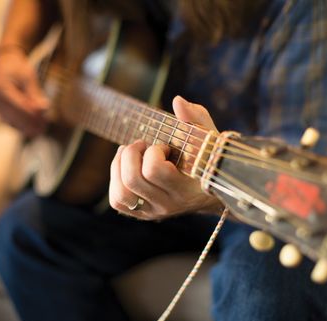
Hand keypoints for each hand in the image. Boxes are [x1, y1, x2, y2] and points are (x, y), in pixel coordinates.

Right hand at [0, 47, 48, 136]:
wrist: (5, 62)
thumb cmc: (18, 68)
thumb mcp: (28, 77)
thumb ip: (35, 94)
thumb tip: (43, 109)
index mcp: (1, 89)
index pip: (19, 107)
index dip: (33, 115)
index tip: (46, 120)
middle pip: (14, 117)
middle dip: (30, 124)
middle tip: (45, 128)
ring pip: (11, 122)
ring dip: (26, 128)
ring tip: (41, 130)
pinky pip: (9, 122)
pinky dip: (21, 126)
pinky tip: (32, 129)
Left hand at [109, 96, 222, 219]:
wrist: (211, 191)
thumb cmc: (207, 158)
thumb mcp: (207, 138)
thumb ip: (196, 119)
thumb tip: (177, 101)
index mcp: (187, 188)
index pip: (155, 170)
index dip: (154, 151)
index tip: (165, 146)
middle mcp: (168, 204)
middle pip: (132, 180)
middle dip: (132, 154)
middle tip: (144, 145)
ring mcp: (154, 211)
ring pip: (120, 194)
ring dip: (119, 166)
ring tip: (131, 154)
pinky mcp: (142, 213)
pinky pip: (117, 202)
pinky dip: (116, 179)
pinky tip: (126, 165)